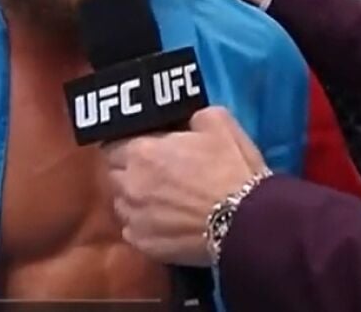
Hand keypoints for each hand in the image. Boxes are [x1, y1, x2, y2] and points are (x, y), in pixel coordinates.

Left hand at [105, 106, 268, 265]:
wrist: (246, 223)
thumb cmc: (231, 169)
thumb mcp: (218, 122)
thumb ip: (191, 116)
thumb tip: (185, 121)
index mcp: (141, 152)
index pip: (113, 145)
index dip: (128, 145)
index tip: (144, 147)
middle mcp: (129, 185)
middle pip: (115, 175)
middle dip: (128, 171)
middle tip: (153, 172)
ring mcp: (134, 218)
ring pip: (121, 204)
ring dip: (134, 199)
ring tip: (159, 200)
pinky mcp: (144, 245)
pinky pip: (132, 231)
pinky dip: (143, 225)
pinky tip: (163, 222)